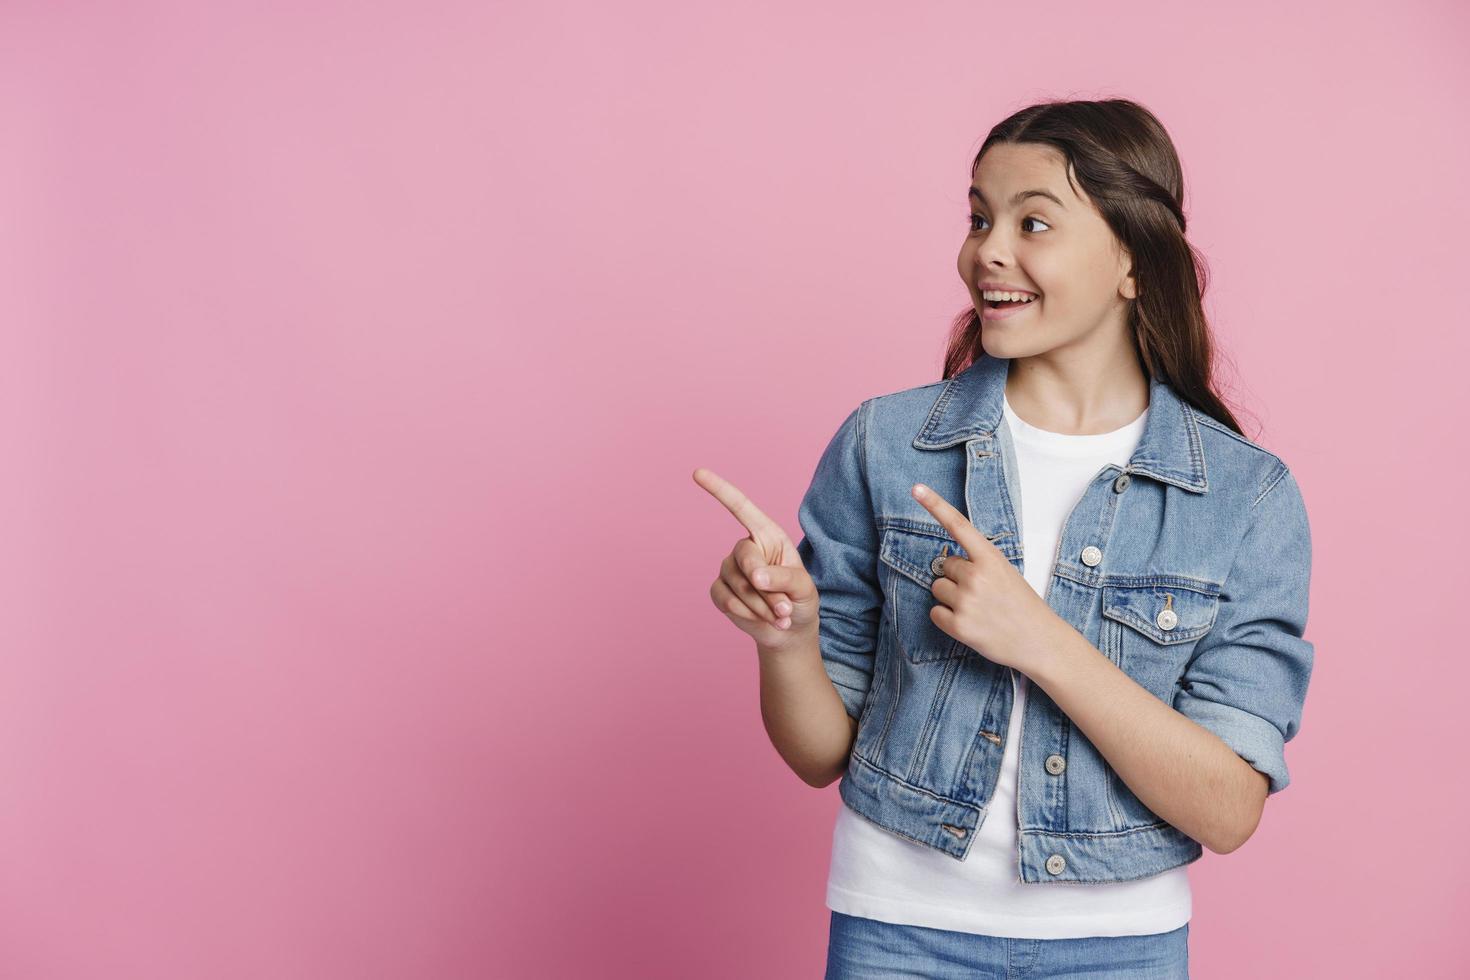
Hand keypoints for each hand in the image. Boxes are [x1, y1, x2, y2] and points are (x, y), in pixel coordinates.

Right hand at [693, 467, 819, 651]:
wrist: (788, 630)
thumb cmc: (799, 600)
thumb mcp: (803, 587)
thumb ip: (783, 578)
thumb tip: (755, 577)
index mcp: (768, 535)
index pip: (741, 508)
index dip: (720, 490)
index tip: (697, 473)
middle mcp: (746, 548)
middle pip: (744, 556)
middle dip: (764, 586)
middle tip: (784, 608)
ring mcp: (729, 569)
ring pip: (737, 584)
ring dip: (760, 606)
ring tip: (779, 616)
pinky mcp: (720, 590)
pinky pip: (726, 599)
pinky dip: (746, 613)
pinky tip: (760, 618)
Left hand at [910, 482, 1068, 673]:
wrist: (1040, 642)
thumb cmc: (1022, 605)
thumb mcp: (1006, 573)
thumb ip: (978, 563)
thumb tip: (947, 563)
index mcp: (991, 558)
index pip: (958, 525)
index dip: (935, 505)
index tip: (916, 488)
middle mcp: (976, 576)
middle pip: (945, 566)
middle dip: (957, 578)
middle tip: (982, 593)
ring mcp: (967, 602)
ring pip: (937, 588)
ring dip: (951, 597)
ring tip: (977, 609)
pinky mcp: (959, 626)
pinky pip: (935, 612)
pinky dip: (946, 618)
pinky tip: (969, 622)